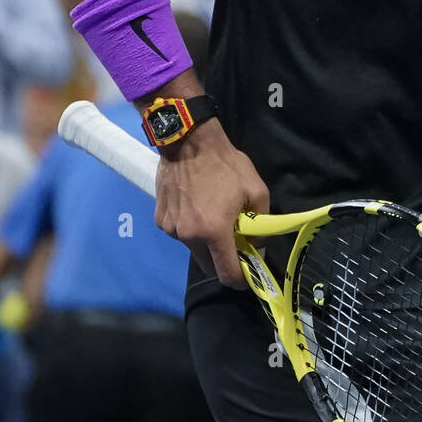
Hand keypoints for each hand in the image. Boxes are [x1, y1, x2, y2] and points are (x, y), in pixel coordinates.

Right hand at [153, 117, 269, 287]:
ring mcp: (171, 229)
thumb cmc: (225, 165)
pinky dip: (191, 229)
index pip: (226, 274)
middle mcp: (188, 237)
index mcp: (213, 232)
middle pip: (208, 266)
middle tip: (234, 244)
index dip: (240, 280)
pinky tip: (196, 208)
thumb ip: (261, 224)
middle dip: (223, 262)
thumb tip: (257, 245)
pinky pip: (180, 234)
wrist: (188, 141)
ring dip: (206, 243)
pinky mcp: (160, 220)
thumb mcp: (257, 191)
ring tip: (214, 218)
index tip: (248, 275)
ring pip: (193, 249)